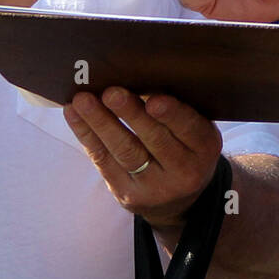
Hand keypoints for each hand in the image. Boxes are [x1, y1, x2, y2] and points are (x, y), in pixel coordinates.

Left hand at [63, 87, 221, 231]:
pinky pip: (103, 161)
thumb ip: (179, 111)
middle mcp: (183, 171)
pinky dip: (86, 135)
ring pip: (124, 151)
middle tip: (111, 93)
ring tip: (83, 101)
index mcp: (204, 149)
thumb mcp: (196, 133)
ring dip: (100, 123)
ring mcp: (153, 187)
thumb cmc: (185, 148)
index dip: (171, 115)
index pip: (190, 129)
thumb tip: (143, 77)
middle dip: (130, 115)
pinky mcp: (126, 194)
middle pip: (154, 140)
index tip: (154, 100)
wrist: (180, 201)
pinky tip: (74, 114)